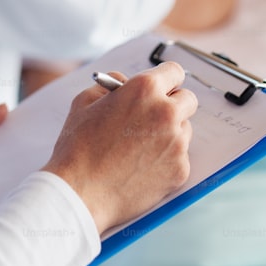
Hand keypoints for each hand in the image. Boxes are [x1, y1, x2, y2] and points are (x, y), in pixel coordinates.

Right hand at [42, 62, 196, 233]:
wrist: (80, 193)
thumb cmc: (77, 148)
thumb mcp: (85, 102)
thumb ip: (110, 85)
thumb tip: (126, 81)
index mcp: (144, 90)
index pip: (174, 72)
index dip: (165, 80)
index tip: (162, 88)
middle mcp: (166, 112)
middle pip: (188, 100)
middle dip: (173, 105)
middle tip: (153, 117)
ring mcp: (176, 143)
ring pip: (184, 129)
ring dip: (170, 133)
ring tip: (140, 148)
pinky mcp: (180, 169)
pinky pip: (180, 157)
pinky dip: (166, 160)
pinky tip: (141, 167)